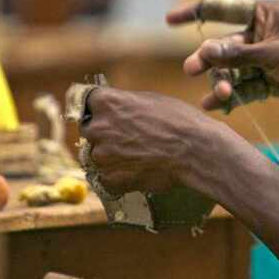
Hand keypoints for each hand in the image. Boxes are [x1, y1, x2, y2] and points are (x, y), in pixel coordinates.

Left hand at [81, 87, 212, 194]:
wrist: (195, 151)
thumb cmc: (179, 121)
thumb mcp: (150, 100)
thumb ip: (125, 104)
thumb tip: (117, 109)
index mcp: (106, 102)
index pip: (84, 101)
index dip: (96, 108)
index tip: (101, 112)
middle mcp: (98, 127)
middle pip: (89, 129)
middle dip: (104, 133)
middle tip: (127, 137)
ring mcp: (102, 155)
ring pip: (97, 155)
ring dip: (111, 156)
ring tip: (138, 156)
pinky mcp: (110, 178)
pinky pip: (106, 176)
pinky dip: (118, 175)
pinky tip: (138, 169)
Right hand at [166, 0, 278, 116]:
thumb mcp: (274, 55)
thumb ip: (238, 54)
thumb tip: (204, 50)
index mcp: (267, 14)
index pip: (225, 8)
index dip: (197, 11)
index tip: (169, 19)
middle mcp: (264, 33)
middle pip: (225, 44)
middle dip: (208, 57)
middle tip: (192, 70)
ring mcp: (267, 58)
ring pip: (232, 68)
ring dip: (221, 80)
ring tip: (217, 95)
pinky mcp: (271, 80)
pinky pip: (244, 85)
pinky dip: (232, 94)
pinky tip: (217, 104)